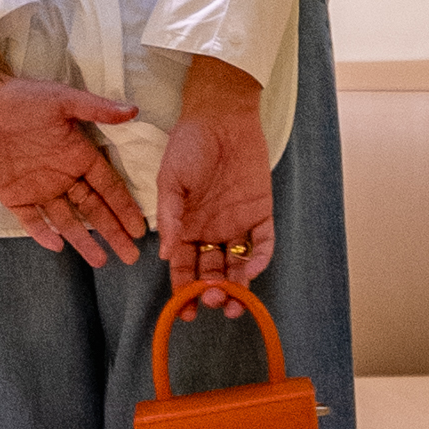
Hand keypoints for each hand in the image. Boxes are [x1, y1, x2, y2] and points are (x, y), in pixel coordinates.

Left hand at [0, 32, 148, 263]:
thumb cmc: (23, 97)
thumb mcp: (63, 99)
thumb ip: (96, 108)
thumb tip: (133, 109)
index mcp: (78, 155)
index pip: (108, 187)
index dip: (124, 207)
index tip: (140, 228)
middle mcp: (63, 175)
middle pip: (93, 209)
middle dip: (112, 231)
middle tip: (130, 255)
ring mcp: (38, 188)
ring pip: (66, 220)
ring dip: (83, 240)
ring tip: (101, 261)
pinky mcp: (13, 195)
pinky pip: (31, 220)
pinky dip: (42, 233)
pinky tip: (58, 246)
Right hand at [155, 62, 272, 293]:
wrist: (221, 116)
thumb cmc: (188, 145)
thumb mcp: (169, 180)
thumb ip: (169, 217)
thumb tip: (165, 255)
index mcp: (185, 227)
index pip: (184, 269)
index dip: (184, 292)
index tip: (186, 311)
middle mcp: (210, 231)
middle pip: (212, 273)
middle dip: (212, 292)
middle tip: (214, 300)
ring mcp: (237, 224)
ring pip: (238, 265)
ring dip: (237, 285)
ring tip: (235, 300)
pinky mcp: (261, 213)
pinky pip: (263, 243)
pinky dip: (260, 258)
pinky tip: (253, 269)